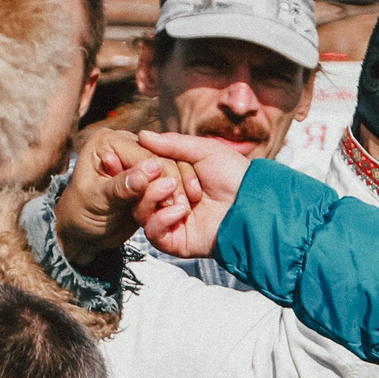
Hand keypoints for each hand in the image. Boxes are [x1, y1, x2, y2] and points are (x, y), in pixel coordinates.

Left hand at [63, 128, 173, 264]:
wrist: (83, 233)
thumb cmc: (80, 215)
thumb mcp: (97, 201)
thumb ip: (122, 186)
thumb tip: (151, 169)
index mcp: (106, 142)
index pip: (143, 153)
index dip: (160, 175)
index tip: (172, 199)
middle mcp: (123, 144)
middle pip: (159, 157)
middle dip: (171, 182)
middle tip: (182, 207)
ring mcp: (137, 159)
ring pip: (167, 169)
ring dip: (176, 190)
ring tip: (182, 210)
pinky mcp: (147, 176)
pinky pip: (167, 182)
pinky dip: (174, 195)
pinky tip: (180, 210)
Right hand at [132, 131, 248, 259]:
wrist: (252, 203)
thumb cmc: (234, 176)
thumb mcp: (204, 151)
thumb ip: (172, 144)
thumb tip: (142, 135)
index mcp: (172, 178)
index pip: (141, 173)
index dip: (134, 165)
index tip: (126, 156)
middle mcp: (167, 200)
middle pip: (137, 191)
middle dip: (147, 179)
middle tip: (158, 169)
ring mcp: (170, 221)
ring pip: (139, 211)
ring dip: (154, 196)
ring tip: (173, 186)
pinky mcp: (175, 241)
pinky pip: (154, 232)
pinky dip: (162, 219)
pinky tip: (182, 210)